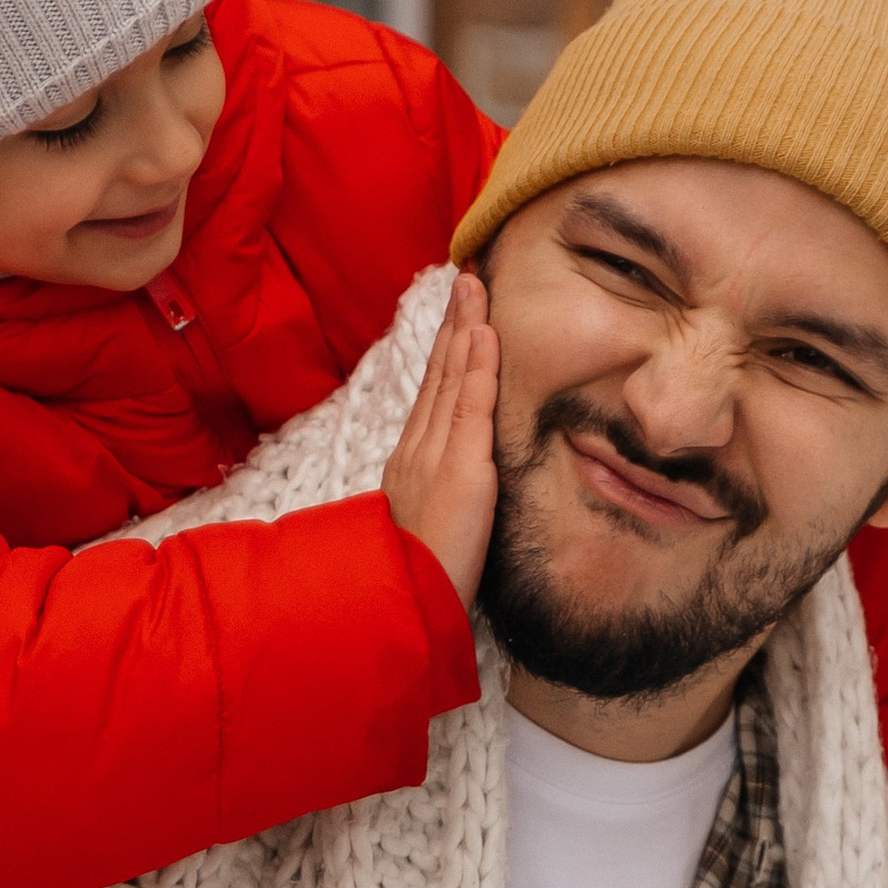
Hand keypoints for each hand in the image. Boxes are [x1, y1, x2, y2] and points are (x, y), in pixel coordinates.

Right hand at [382, 270, 499, 609]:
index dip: (445, 352)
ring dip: (465, 328)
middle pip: (438, 375)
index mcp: (411, 463)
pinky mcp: (459, 469)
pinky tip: (485, 333)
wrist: (403, 609)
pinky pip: (471, 408)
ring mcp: (435, 455)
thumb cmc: (416, 581)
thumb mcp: (427, 530)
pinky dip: (478, 367)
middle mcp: (418, 450)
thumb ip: (438, 502)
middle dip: (453, 324)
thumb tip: (454, 491)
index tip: (457, 315)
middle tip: (466, 277)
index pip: (433, 395)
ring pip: (452, 379)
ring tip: (475, 285)